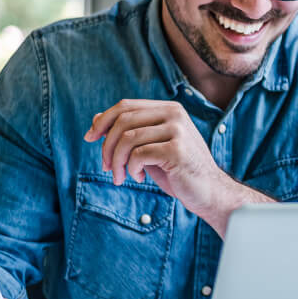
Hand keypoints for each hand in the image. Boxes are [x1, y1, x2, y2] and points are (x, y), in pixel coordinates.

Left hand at [84, 99, 274, 235]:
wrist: (208, 192)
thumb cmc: (177, 171)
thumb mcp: (150, 147)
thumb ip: (129, 131)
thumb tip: (96, 119)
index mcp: (168, 109)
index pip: (126, 106)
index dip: (103, 120)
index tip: (90, 137)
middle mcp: (174, 114)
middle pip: (123, 121)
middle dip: (107, 146)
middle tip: (106, 167)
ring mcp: (177, 131)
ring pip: (128, 139)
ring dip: (116, 161)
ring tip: (120, 176)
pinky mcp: (177, 150)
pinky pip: (138, 155)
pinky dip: (131, 169)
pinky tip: (138, 178)